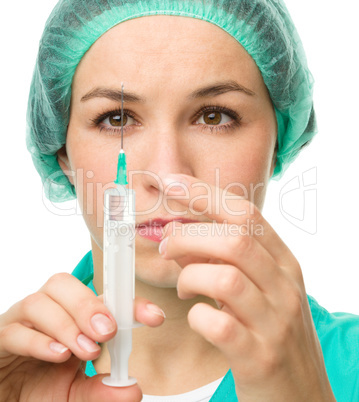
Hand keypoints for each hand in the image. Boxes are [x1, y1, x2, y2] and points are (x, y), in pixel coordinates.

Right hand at [0, 273, 164, 401]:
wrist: (5, 398)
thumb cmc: (37, 388)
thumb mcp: (75, 394)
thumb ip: (100, 392)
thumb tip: (131, 391)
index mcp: (72, 317)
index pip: (102, 298)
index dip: (129, 303)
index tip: (154, 316)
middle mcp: (47, 311)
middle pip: (64, 284)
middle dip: (89, 305)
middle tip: (108, 332)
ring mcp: (21, 321)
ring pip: (40, 302)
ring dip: (67, 324)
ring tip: (85, 351)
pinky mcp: (1, 337)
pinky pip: (14, 330)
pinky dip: (39, 341)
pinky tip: (57, 355)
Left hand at [159, 173, 334, 401]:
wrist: (303, 394)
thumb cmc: (271, 331)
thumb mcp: (261, 289)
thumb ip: (229, 260)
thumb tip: (184, 234)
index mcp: (283, 263)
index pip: (245, 213)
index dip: (204, 194)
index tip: (171, 183)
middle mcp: (284, 286)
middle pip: (235, 239)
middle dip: (189, 236)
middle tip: (167, 247)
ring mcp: (275, 322)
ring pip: (226, 277)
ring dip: (191, 275)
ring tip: (184, 286)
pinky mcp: (260, 357)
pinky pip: (220, 324)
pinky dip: (197, 316)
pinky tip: (197, 317)